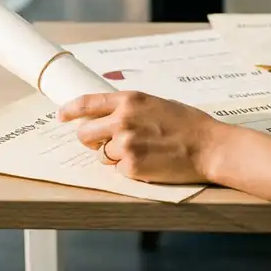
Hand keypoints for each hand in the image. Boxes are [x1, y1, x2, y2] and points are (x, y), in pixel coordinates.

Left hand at [58, 91, 226, 183]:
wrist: (209, 147)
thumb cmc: (189, 125)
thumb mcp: (158, 104)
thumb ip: (131, 108)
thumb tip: (110, 115)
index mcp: (130, 100)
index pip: (87, 103)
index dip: (70, 110)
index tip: (62, 115)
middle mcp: (123, 120)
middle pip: (84, 134)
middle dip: (91, 140)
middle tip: (104, 143)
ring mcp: (125, 145)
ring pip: (101, 155)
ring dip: (114, 156)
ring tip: (141, 153)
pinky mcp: (131, 167)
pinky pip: (117, 170)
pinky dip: (129, 169)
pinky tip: (149, 163)